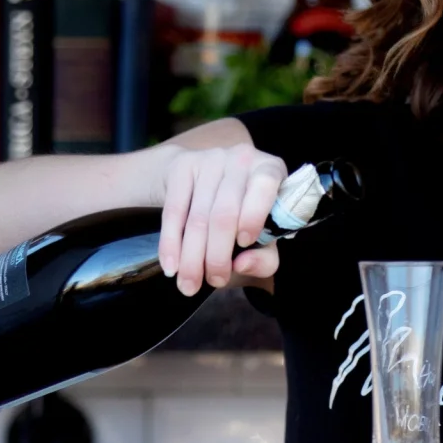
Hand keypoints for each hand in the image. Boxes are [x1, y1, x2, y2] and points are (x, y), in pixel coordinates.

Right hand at [154, 140, 287, 296]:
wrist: (202, 177)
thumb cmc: (242, 212)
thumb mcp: (263, 234)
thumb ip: (264, 258)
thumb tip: (241, 265)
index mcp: (271, 169)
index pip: (265, 185)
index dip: (253, 216)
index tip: (243, 244)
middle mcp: (242, 158)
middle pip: (225, 212)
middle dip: (217, 255)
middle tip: (214, 281)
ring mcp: (210, 159)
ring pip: (198, 217)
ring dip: (192, 257)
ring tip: (189, 284)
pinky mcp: (182, 164)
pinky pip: (173, 211)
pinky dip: (171, 243)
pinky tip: (171, 266)